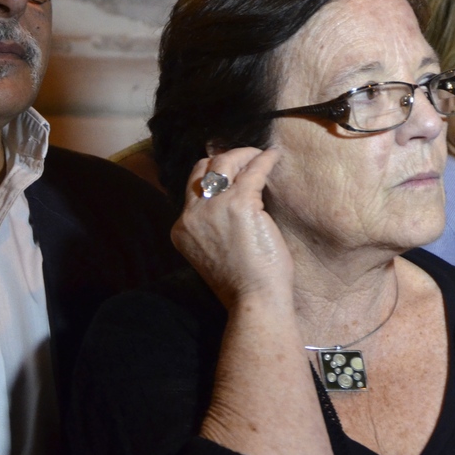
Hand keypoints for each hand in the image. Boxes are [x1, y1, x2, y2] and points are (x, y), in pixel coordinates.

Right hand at [173, 148, 291, 308]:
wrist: (253, 300)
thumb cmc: (241, 284)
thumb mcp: (211, 253)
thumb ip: (210, 228)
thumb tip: (229, 204)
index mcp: (182, 228)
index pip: (193, 188)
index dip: (212, 175)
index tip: (231, 172)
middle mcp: (191, 214)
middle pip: (203, 169)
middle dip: (224, 158)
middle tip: (245, 158)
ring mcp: (214, 206)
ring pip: (224, 163)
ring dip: (243, 154)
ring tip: (259, 154)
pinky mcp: (240, 203)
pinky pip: (253, 171)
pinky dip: (264, 160)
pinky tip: (273, 156)